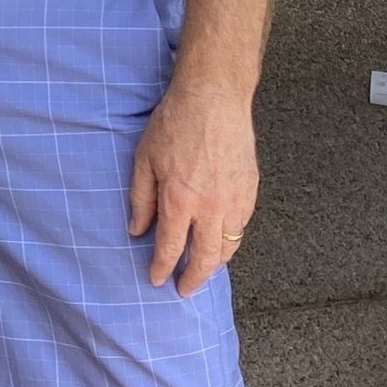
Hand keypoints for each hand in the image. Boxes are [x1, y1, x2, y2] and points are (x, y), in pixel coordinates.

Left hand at [127, 78, 258, 296]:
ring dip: (214, 264)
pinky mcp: (250, 191)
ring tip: (203, 270)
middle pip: (203, 258)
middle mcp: (210, 207)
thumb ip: (141, 198)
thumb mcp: (144, 158)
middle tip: (184, 289)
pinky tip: (221, 242)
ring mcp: (234, 200)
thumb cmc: (174, 122)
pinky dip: (230, 241)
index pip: (169, 247)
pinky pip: (241, 228)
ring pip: (227, 248)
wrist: (214, 96)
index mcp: (179, 200)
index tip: (157, 279)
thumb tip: (136, 230)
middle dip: (193, 279)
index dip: (162, 268)